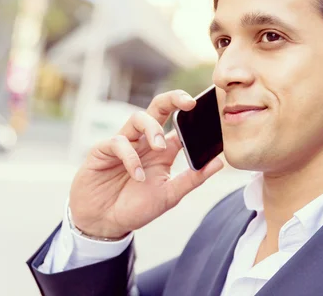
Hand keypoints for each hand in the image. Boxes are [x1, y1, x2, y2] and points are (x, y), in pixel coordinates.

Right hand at [68, 90, 224, 238]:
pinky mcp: (103, 150)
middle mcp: (144, 142)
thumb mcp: (169, 196)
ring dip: (152, 129)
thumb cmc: (136, 208)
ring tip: (161, 148)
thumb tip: (220, 162)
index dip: (191, 115)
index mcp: (162, 150)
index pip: (179, 124)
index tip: (207, 112)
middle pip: (158, 108)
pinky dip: (130, 157)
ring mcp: (124, 144)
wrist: (105, 224)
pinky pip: (118, 142)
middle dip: (173, 99)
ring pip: (138, 118)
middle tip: (189, 103)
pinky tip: (138, 175)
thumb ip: (192, 179)